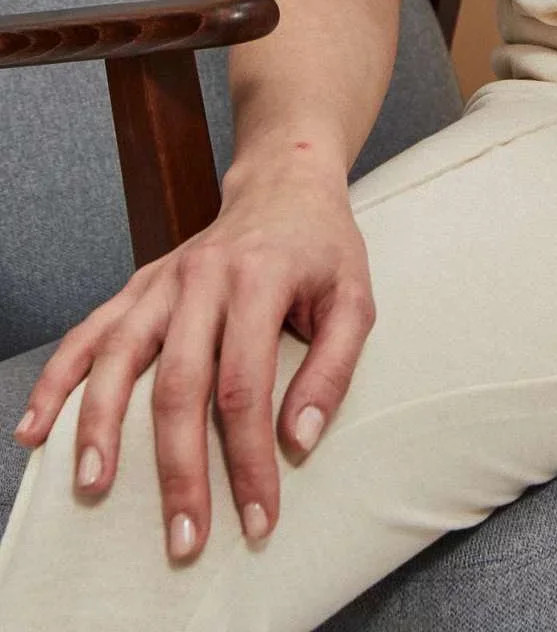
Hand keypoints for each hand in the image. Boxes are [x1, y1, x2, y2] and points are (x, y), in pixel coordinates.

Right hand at [9, 153, 375, 563]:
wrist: (282, 184)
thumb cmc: (322, 249)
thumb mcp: (355, 298)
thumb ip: (333, 368)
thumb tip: (298, 441)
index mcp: (259, 278)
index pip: (246, 385)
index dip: (248, 459)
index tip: (257, 518)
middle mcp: (202, 277)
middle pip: (180, 384)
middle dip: (179, 469)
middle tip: (184, 537)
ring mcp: (162, 280)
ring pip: (119, 357)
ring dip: (102, 426)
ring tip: (94, 487)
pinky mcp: (138, 285)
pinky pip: (87, 333)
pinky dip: (58, 380)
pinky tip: (35, 428)